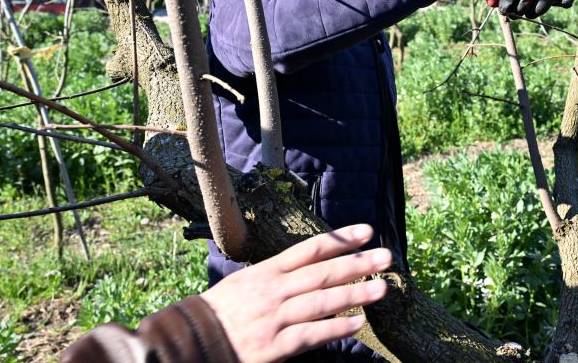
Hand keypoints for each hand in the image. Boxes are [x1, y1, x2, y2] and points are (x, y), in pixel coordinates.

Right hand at [200, 225, 391, 362]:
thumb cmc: (221, 312)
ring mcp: (274, 318)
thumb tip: (314, 267)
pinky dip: (335, 329)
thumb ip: (279, 275)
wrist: (190, 341)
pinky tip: (357, 324)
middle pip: (322, 273)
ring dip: (355, 294)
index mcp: (268, 271)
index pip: (310, 249)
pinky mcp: (273, 346)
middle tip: (387, 256)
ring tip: (382, 289)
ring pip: (321, 302)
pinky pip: (310, 335)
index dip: (341, 239)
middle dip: (357, 263)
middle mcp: (274, 291)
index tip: (368, 231)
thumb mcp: (247, 283)